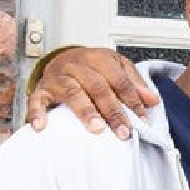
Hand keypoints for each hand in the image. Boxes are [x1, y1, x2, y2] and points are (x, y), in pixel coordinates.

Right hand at [25, 48, 157, 139]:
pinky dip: (37, 113)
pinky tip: (42, 126)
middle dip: (112, 110)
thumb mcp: (117, 67)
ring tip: (97, 128)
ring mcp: (58, 77)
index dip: (132, 100)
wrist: (62, 58)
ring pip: (72, 93)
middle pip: (98, 87)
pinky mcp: (41, 89)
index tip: (141, 119)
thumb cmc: (93, 66)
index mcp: (99, 59)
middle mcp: (77, 66)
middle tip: (123, 131)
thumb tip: (153, 100)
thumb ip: (134, 83)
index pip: (119, 80)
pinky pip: (36, 100)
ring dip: (85, 111)